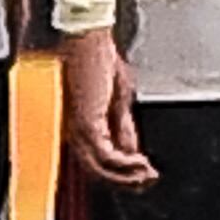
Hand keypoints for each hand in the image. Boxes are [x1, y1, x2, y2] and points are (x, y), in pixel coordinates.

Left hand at [63, 26, 158, 187]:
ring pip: (97, 167)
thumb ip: (121, 127)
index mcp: (77, 124)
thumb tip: (131, 152)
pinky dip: (123, 165)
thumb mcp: (117, 98)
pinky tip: (141, 163)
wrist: (85, 38)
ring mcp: (75, 128)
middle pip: (94, 169)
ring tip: (147, 174)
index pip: (94, 160)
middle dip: (124, 180)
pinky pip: (104, 155)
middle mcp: (71, 130)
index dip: (119, 174)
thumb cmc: (96, 59)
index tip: (142, 176)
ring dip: (126, 176)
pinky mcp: (84, 123)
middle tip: (147, 181)